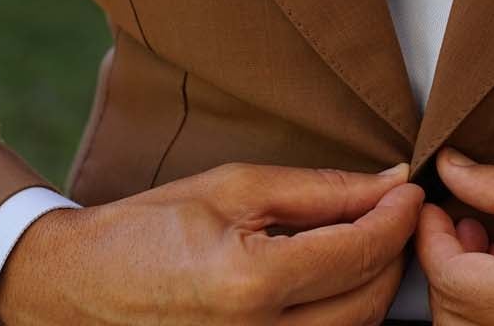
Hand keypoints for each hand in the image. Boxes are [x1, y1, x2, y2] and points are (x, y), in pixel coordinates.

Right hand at [0, 160, 423, 324]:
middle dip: (393, 253)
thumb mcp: (235, 188)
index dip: (397, 217)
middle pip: (369, 301)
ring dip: (373, 288)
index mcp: (251, 283)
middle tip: (393, 213)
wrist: (82, 287)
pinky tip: (332, 284)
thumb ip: (320, 189)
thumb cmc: (151, 228)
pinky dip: (341, 317)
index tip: (411, 190)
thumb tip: (389, 181)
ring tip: (362, 243)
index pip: (359, 252)